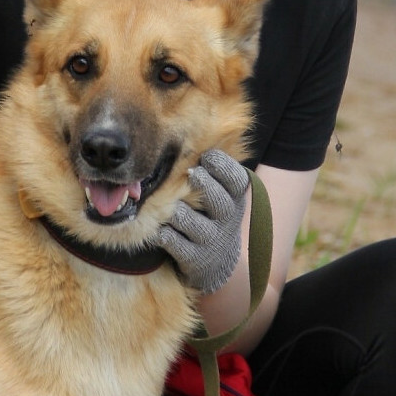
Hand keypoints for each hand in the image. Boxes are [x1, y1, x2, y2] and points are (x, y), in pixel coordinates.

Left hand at [158, 149, 248, 294]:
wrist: (217, 262)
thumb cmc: (213, 216)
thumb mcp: (223, 194)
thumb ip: (212, 171)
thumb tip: (192, 134)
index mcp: (236, 199)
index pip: (236, 180)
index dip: (222, 167)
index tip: (206, 158)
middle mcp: (227, 220)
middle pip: (218, 200)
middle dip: (203, 184)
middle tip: (192, 175)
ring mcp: (210, 240)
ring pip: (188, 220)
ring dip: (176, 211)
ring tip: (171, 207)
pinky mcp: (193, 258)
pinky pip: (172, 241)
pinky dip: (163, 233)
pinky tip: (159, 227)